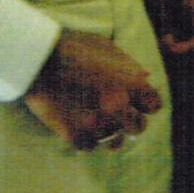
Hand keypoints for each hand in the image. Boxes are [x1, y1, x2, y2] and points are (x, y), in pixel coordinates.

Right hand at [22, 29, 163, 150]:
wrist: (39, 58)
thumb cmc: (75, 47)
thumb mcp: (108, 48)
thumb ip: (129, 64)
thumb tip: (147, 74)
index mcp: (131, 83)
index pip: (154, 105)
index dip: (147, 105)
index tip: (139, 106)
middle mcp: (119, 105)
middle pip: (137, 126)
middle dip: (131, 123)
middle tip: (123, 121)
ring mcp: (96, 121)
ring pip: (113, 139)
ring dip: (109, 134)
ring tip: (102, 130)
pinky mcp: (72, 132)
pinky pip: (87, 146)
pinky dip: (86, 141)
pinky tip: (82, 133)